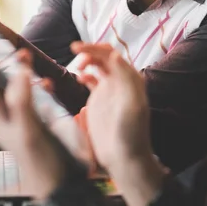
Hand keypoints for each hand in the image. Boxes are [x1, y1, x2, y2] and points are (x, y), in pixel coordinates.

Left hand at [0, 49, 65, 199]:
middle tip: (2, 40)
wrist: (61, 185)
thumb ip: (23, 100)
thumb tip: (21, 70)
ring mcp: (22, 115)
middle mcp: (5, 113)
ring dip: (20, 70)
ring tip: (26, 55)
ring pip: (16, 85)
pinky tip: (47, 82)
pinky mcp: (38, 119)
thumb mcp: (28, 130)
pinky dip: (39, 85)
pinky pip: (35, 96)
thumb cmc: (40, 162)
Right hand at [71, 42, 164, 205]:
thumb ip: (125, 78)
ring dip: (87, 60)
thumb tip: (114, 54)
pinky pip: (92, 80)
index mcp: (130, 78)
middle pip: (104, 56)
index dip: (95, 48)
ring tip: (78, 67)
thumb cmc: (131, 133)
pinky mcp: (99, 100)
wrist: (124, 157)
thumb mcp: (132, 105)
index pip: (111, 55)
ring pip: (98, 65)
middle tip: (74, 51)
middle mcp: (120, 81)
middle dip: (90, 50)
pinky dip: (84, 74)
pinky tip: (79, 77)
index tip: (77, 48)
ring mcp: (110, 89)